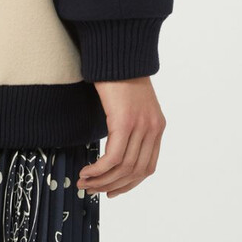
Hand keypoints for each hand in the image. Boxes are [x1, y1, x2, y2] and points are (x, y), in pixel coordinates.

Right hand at [76, 76, 165, 197]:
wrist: (117, 50)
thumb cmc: (119, 73)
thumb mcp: (132, 103)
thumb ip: (131, 125)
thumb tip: (116, 147)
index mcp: (157, 126)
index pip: (147, 168)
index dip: (129, 184)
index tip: (112, 190)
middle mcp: (152, 129)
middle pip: (135, 172)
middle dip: (112, 186)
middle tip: (93, 189)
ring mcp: (140, 126)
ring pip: (123, 168)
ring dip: (101, 180)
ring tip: (84, 182)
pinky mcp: (124, 122)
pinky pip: (113, 157)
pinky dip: (98, 169)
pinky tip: (86, 170)